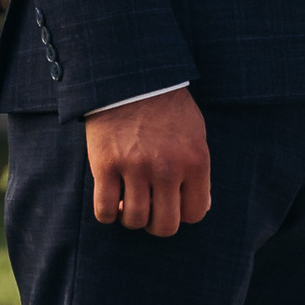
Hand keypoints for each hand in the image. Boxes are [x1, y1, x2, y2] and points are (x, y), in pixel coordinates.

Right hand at [85, 85, 211, 238]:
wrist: (131, 78)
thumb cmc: (166, 107)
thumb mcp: (195, 134)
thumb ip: (198, 170)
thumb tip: (200, 206)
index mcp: (195, 161)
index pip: (195, 213)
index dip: (182, 213)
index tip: (171, 202)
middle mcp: (168, 169)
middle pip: (165, 225)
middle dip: (156, 223)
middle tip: (149, 208)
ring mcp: (135, 168)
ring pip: (134, 221)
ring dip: (131, 217)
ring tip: (129, 201)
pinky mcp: (105, 165)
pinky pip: (104, 210)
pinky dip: (108, 213)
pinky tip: (111, 200)